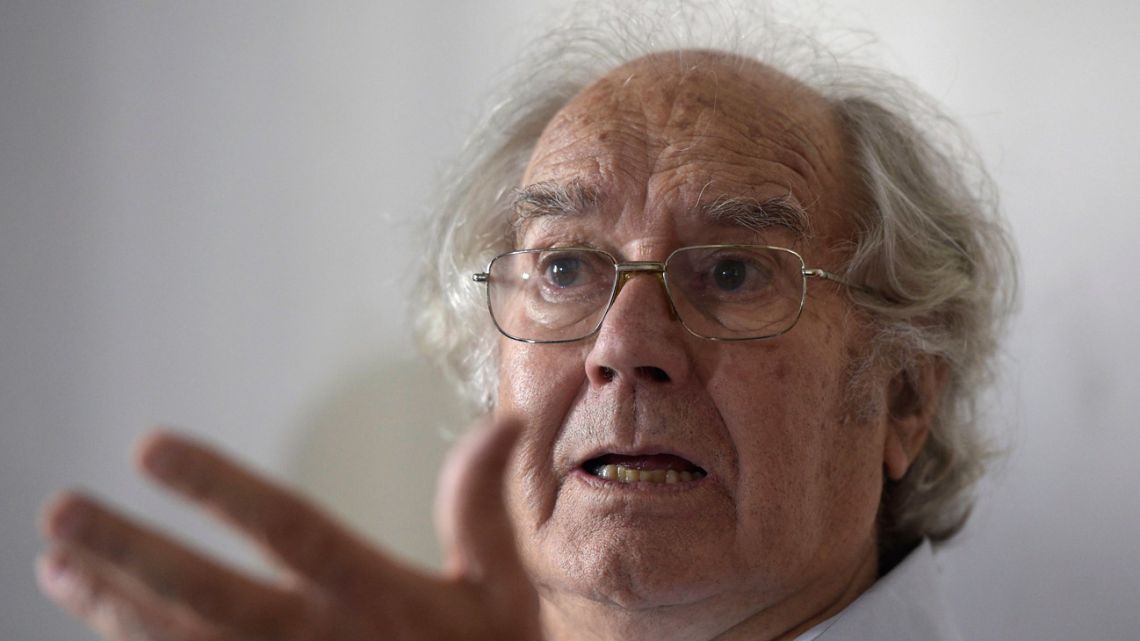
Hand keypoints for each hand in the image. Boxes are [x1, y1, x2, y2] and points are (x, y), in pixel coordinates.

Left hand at [37, 420, 541, 640]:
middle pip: (209, 597)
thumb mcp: (500, 591)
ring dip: (112, 606)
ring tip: (55, 562)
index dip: (218, 489)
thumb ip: (482, 509)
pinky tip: (100, 619)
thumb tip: (503, 422)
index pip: (288, 530)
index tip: (151, 449)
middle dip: (132, 555)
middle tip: (61, 513)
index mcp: (374, 598)